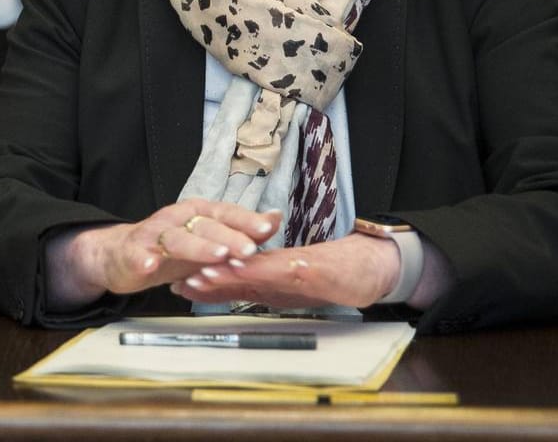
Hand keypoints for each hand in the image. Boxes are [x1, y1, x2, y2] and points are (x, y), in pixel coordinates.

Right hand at [44, 200, 280, 309]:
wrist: (122, 256)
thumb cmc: (171, 250)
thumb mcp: (209, 242)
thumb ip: (242, 232)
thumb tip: (276, 218)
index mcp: (198, 214)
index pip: (226, 213)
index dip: (246, 221)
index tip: (268, 228)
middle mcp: (178, 218)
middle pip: (206, 225)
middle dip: (229, 237)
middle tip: (249, 250)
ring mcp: (155, 234)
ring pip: (178, 238)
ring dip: (197, 246)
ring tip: (216, 255)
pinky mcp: (134, 252)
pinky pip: (140, 254)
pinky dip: (145, 259)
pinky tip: (151, 266)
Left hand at [167, 232, 399, 310]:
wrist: (377, 265)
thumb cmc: (337, 272)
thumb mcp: (298, 284)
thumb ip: (268, 285)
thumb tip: (233, 292)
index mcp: (275, 274)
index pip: (236, 277)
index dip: (208, 281)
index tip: (180, 284)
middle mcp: (280, 268)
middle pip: (240, 272)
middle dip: (210, 276)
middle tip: (182, 280)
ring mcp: (297, 267)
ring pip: (258, 268)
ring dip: (231, 272)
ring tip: (205, 274)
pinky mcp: (316, 268)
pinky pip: (286, 269)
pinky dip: (266, 270)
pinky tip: (251, 269)